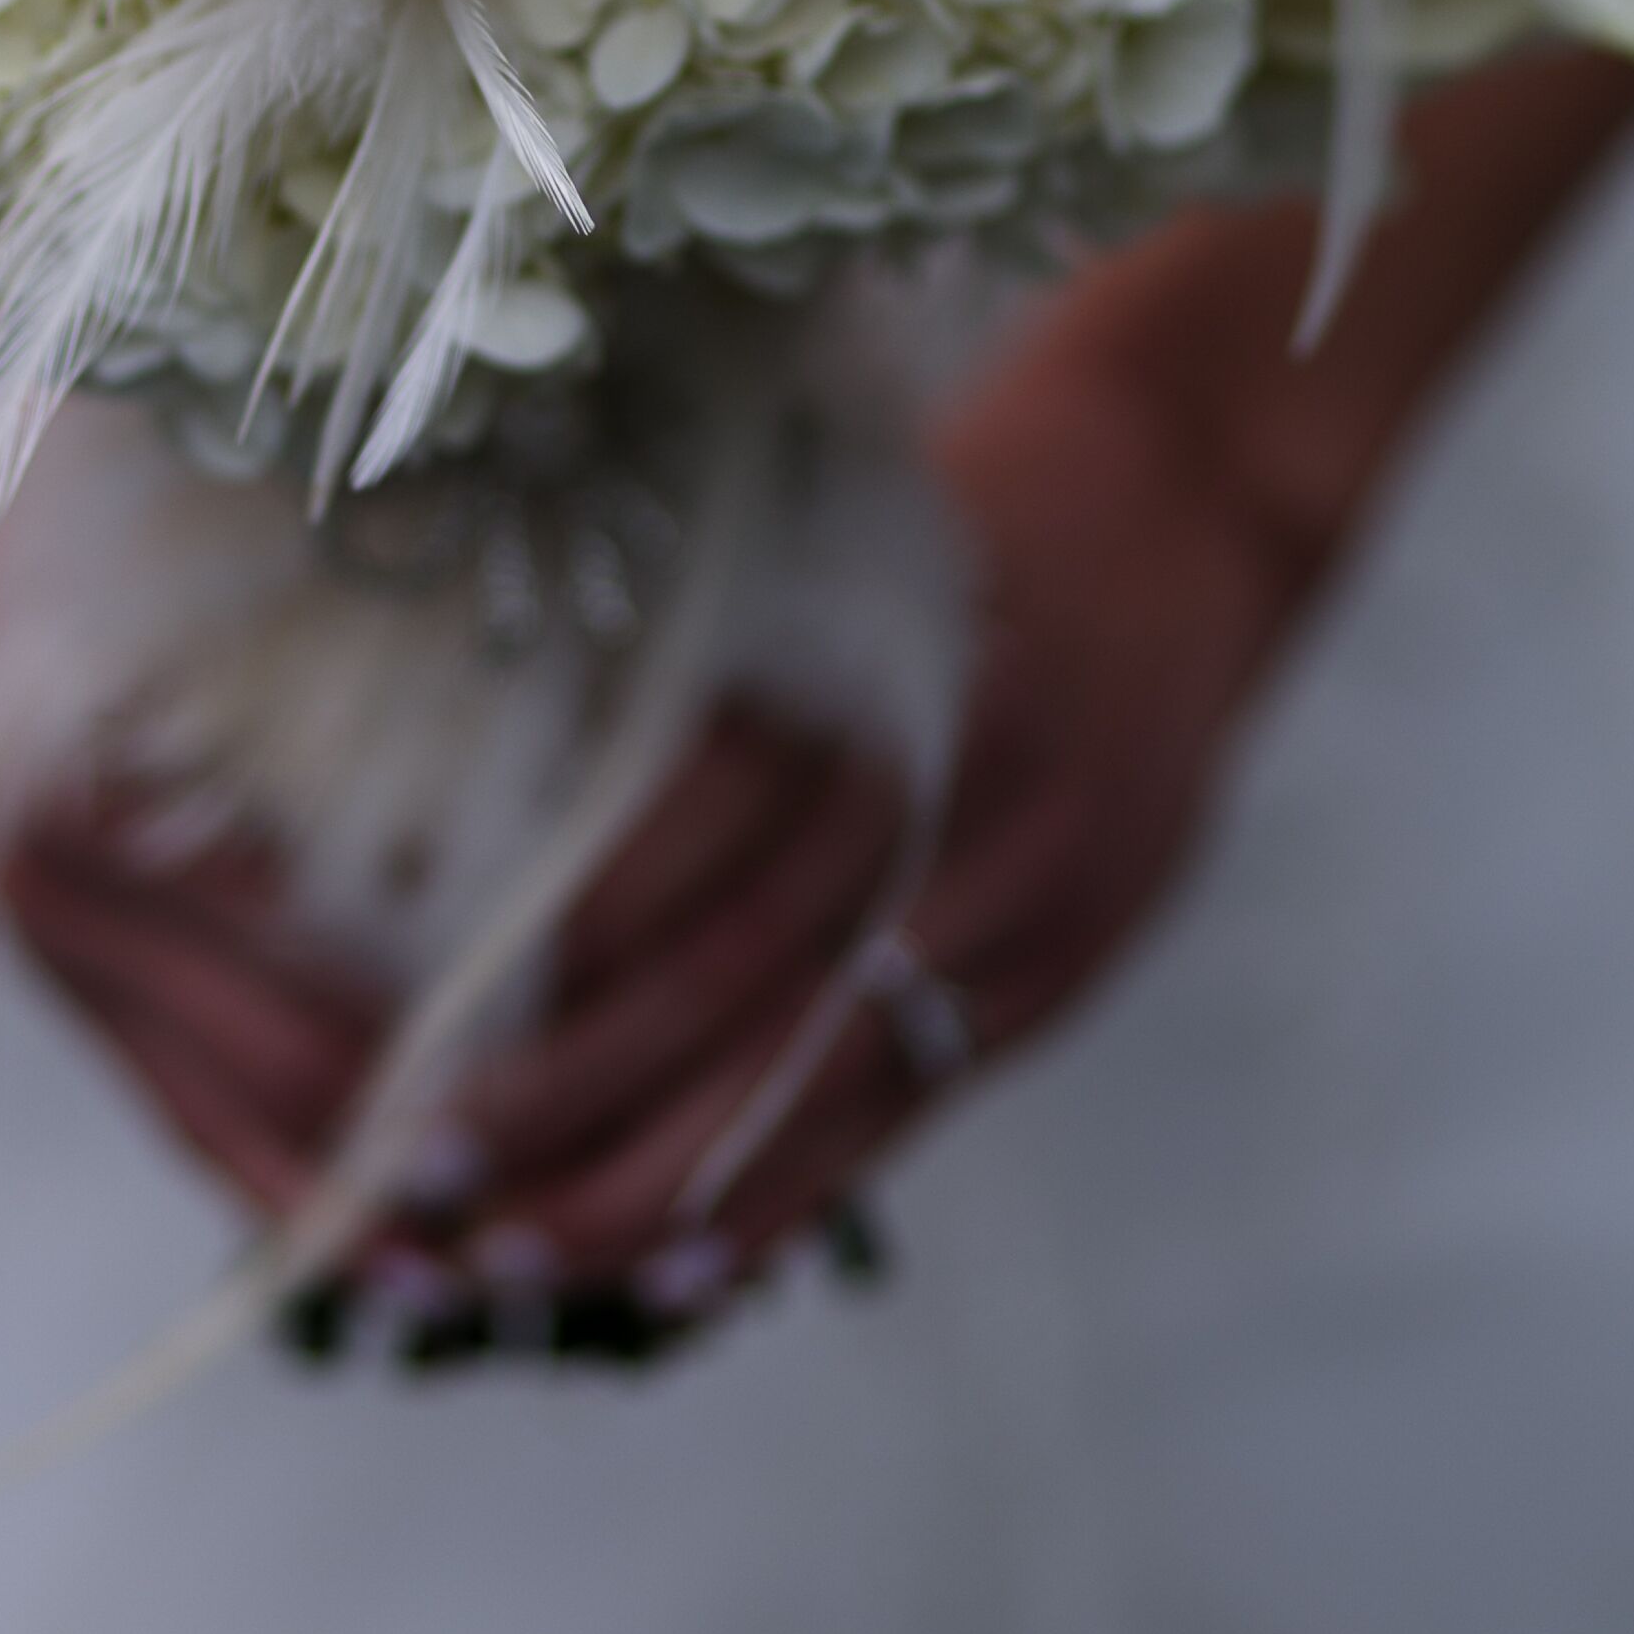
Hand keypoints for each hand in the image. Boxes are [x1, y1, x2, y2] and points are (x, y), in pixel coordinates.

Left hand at [0, 44, 1633, 1355]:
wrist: (1242, 414)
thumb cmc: (993, 363)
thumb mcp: (814, 385)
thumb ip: (644, 445)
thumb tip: (410, 415)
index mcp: (900, 662)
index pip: (690, 895)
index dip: (538, 1008)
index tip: (391, 1090)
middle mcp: (986, 809)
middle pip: (756, 1027)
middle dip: (568, 1139)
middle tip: (398, 1229)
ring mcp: (1056, 891)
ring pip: (838, 1092)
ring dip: (663, 1190)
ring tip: (494, 1271)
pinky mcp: (1081, 925)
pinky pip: (923, 1088)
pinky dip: (796, 1167)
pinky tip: (684, 1234)